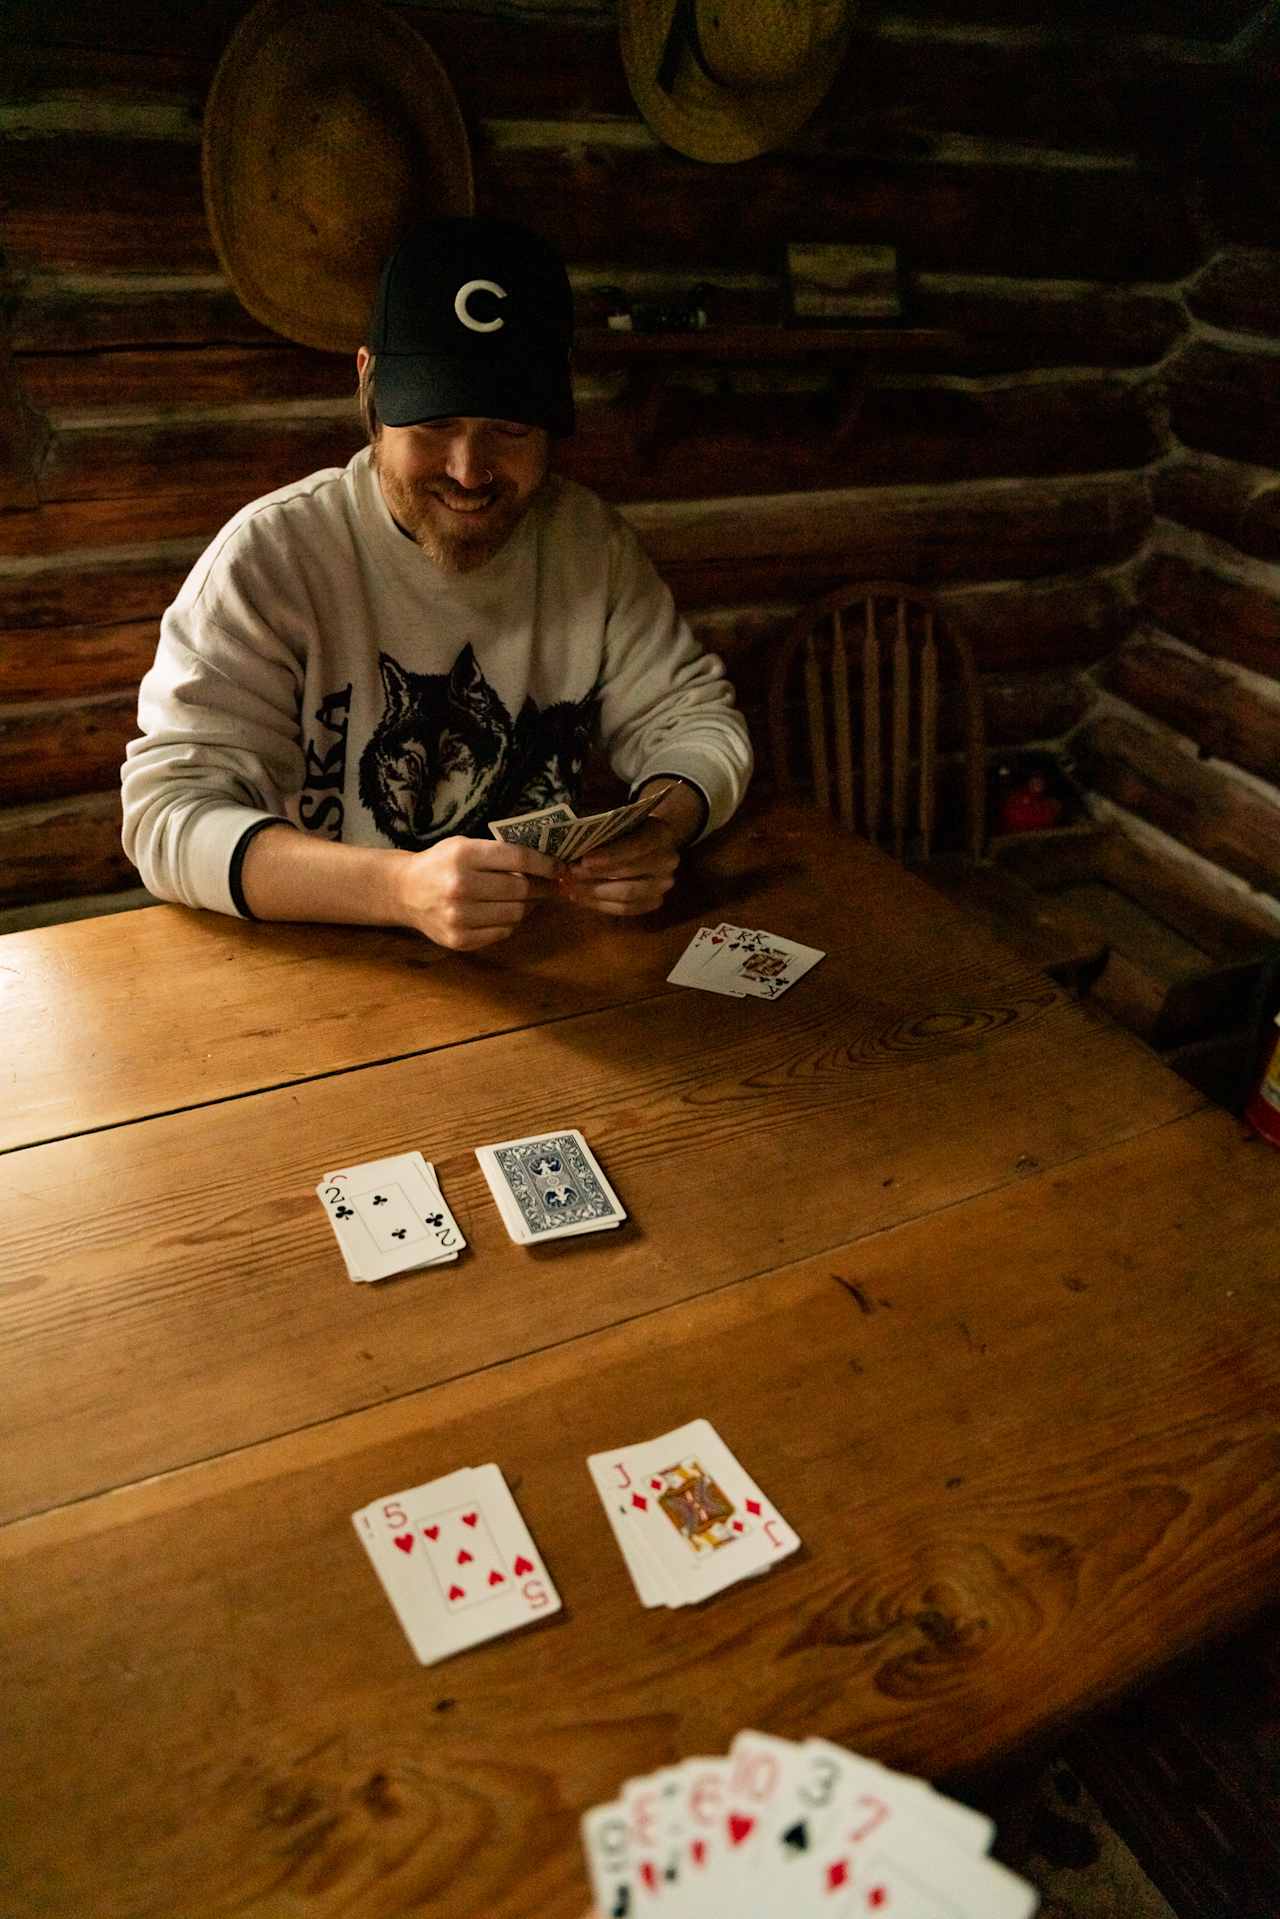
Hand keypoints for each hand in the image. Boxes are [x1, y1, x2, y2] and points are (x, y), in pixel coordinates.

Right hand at [392, 835, 557, 949]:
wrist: (405, 892)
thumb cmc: (441, 864)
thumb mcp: (465, 846)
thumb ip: (500, 853)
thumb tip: (546, 864)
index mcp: (463, 856)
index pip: (518, 859)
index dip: (546, 864)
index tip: (561, 867)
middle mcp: (460, 886)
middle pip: (520, 889)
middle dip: (543, 887)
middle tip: (553, 886)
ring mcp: (458, 916)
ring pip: (515, 914)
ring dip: (529, 906)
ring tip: (530, 898)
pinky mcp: (459, 939)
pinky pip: (502, 932)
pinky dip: (511, 922)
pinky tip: (508, 912)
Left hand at [558, 816, 680, 916]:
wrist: (645, 840)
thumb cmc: (625, 827)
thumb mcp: (615, 819)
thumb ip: (599, 829)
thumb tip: (571, 842)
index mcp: (661, 833)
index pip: (637, 846)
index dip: (611, 855)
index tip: (585, 860)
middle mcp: (668, 860)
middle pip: (630, 873)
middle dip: (596, 875)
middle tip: (569, 874)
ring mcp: (663, 884)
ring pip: (627, 895)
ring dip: (594, 892)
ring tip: (569, 887)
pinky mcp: (654, 901)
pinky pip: (625, 909)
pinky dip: (599, 904)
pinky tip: (579, 897)